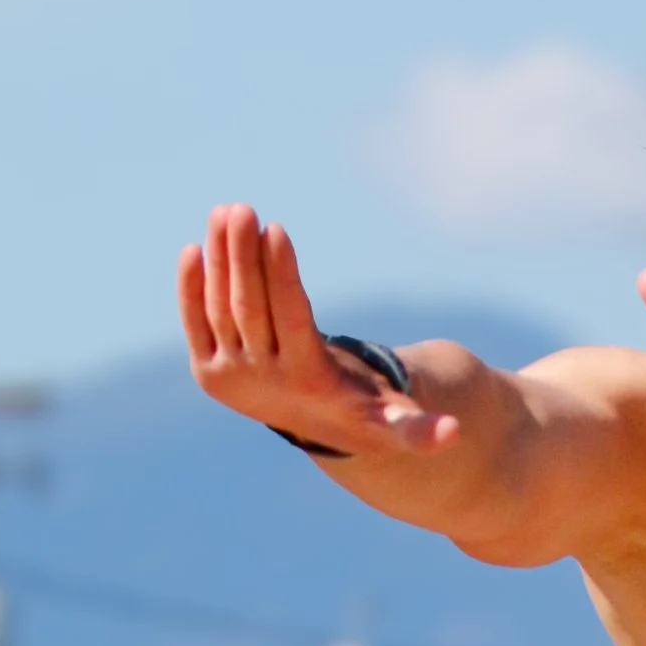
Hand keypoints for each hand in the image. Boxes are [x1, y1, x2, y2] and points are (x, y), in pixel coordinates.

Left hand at [179, 207, 458, 461]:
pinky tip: (195, 249)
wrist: (316, 429)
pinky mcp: (208, 372)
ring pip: (220, 308)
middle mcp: (262, 380)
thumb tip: (453, 435)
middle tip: (240, 210)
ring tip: (226, 213)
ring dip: (221, 258)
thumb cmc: (362, 410)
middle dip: (243, 256)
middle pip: (248, 308)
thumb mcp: (390, 423)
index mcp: (308, 381)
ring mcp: (230, 376)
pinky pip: (196, 322)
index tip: (275, 229)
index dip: (280, 273)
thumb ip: (417, 429)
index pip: (290, 317)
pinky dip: (191, 287)